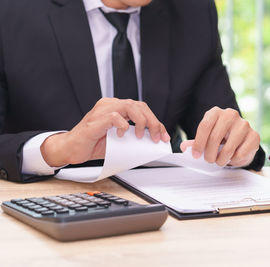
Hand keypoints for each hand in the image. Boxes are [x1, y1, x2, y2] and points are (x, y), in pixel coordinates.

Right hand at [41, 98, 169, 166]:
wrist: (70, 149)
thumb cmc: (92, 144)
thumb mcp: (119, 141)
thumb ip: (133, 137)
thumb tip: (152, 142)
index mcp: (116, 108)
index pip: (141, 109)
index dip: (156, 121)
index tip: (164, 136)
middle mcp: (110, 105)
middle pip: (139, 106)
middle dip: (153, 122)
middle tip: (157, 137)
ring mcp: (102, 111)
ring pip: (130, 106)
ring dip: (141, 122)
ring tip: (141, 135)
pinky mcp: (95, 120)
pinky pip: (114, 116)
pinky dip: (122, 125)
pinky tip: (122, 134)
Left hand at [180, 107, 259, 166]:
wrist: (242, 141)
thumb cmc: (222, 138)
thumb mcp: (207, 139)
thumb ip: (196, 142)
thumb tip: (184, 147)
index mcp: (216, 112)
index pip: (205, 126)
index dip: (198, 143)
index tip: (195, 155)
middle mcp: (230, 115)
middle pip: (215, 137)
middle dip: (209, 154)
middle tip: (209, 160)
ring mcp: (244, 124)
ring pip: (228, 148)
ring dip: (221, 160)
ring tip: (219, 161)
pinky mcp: (254, 136)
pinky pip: (240, 153)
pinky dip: (234, 160)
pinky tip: (233, 157)